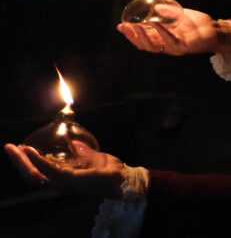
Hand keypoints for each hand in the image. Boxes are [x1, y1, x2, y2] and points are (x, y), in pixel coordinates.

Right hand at [5, 142, 126, 197]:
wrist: (124, 178)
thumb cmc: (110, 171)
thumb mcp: (93, 157)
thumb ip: (82, 152)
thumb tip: (75, 143)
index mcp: (64, 177)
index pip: (38, 171)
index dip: (26, 161)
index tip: (18, 148)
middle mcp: (60, 182)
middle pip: (32, 174)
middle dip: (18, 161)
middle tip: (9, 147)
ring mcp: (63, 183)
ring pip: (35, 174)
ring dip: (23, 161)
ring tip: (15, 149)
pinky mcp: (69, 181)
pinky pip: (48, 171)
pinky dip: (37, 161)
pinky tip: (30, 151)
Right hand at [117, 4, 229, 54]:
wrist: (214, 29)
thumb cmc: (195, 23)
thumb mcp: (178, 14)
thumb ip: (166, 10)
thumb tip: (154, 4)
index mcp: (162, 38)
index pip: (142, 39)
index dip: (130, 34)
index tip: (120, 25)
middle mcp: (165, 45)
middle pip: (144, 45)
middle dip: (132, 36)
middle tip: (124, 26)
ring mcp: (174, 47)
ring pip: (153, 47)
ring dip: (142, 36)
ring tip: (134, 26)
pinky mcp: (184, 47)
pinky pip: (170, 41)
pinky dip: (161, 32)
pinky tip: (154, 24)